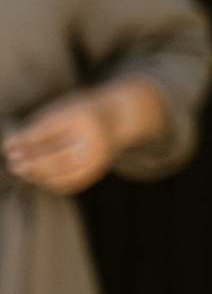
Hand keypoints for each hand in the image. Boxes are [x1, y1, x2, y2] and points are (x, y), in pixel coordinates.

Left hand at [2, 83, 157, 195]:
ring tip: (22, 170)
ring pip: (64, 175)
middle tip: (14, 164)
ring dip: (39, 175)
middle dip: (33, 164)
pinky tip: (37, 177)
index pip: (49, 132)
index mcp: (85, 118)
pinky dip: (51, 183)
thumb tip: (12, 146)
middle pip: (59, 159)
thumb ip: (39, 126)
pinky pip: (71, 183)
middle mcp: (97, 141)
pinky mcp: (97, 171)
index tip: (8, 145)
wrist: (118, 118)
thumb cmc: (81, 112)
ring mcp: (100, 158)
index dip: (26, 141)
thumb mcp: (62, 110)